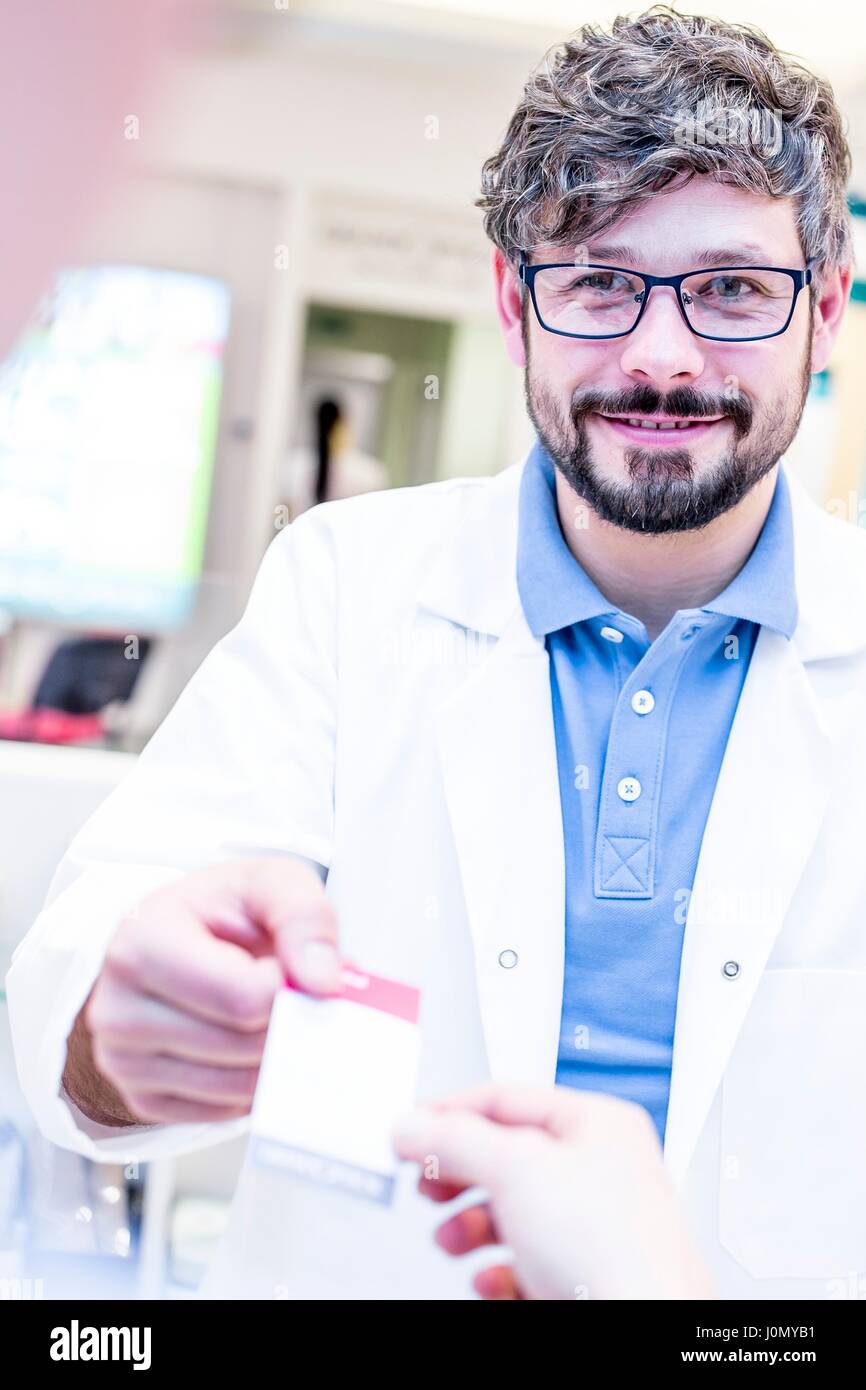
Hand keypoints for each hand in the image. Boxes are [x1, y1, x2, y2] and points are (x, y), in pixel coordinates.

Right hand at [68, 858, 339, 1125]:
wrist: (175, 940)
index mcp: (142, 943)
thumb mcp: (269, 882)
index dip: (288, 986)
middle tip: (292, 993)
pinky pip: (226, 1113)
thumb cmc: (219, 913)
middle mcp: (118, 1009)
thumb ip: (304, 917)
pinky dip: (254, 1084)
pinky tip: (250, 1044)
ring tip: (272, 1014)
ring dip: (277, 1056)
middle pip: (244, 1046)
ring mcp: (124, 1062)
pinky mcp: (142, 1100)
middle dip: (287, 1023)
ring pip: (239, 1087)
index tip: (289, 964)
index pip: (243, 997)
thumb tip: (323, 981)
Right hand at [393, 1083, 714, 1300]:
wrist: (644, 1330)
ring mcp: (594, 1227)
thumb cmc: (618, 1252)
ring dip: (470, 1227)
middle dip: (458, 1176)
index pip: (507, 1099)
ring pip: (512, 1214)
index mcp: (598, 1124)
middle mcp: (600, 1170)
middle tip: (426, 1184)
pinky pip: (526, 1262)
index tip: (410, 1131)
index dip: (450, 1112)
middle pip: (505, 1158)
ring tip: (452, 1238)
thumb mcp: (517, 1170)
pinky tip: (491, 1278)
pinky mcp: (584, 1276)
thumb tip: (415, 1127)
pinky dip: (498, 1270)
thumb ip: (456, 1141)